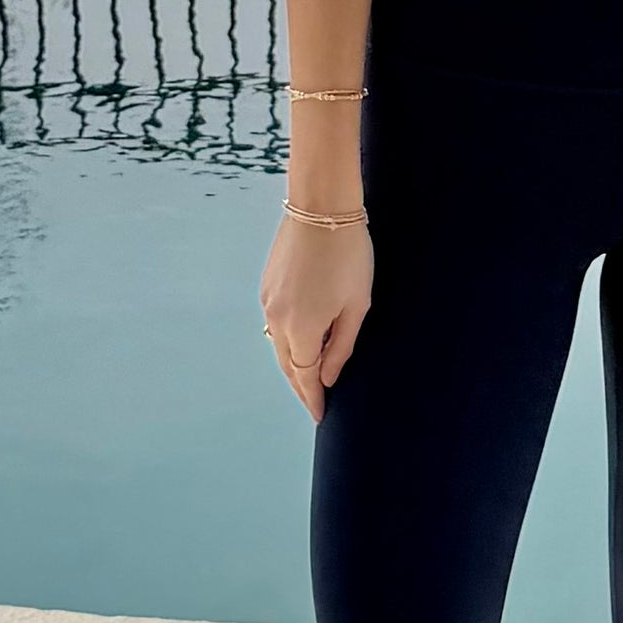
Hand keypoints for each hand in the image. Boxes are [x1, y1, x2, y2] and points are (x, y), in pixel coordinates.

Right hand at [261, 202, 373, 420]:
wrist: (321, 206)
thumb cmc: (349, 254)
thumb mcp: (356, 305)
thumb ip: (341, 346)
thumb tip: (326, 377)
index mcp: (302, 328)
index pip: (305, 377)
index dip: (313, 399)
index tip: (321, 416)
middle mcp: (277, 319)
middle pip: (288, 366)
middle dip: (301, 387)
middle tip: (315, 404)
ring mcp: (268, 301)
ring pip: (278, 346)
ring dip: (293, 364)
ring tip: (310, 378)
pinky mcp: (266, 286)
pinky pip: (275, 324)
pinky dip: (287, 341)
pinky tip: (301, 343)